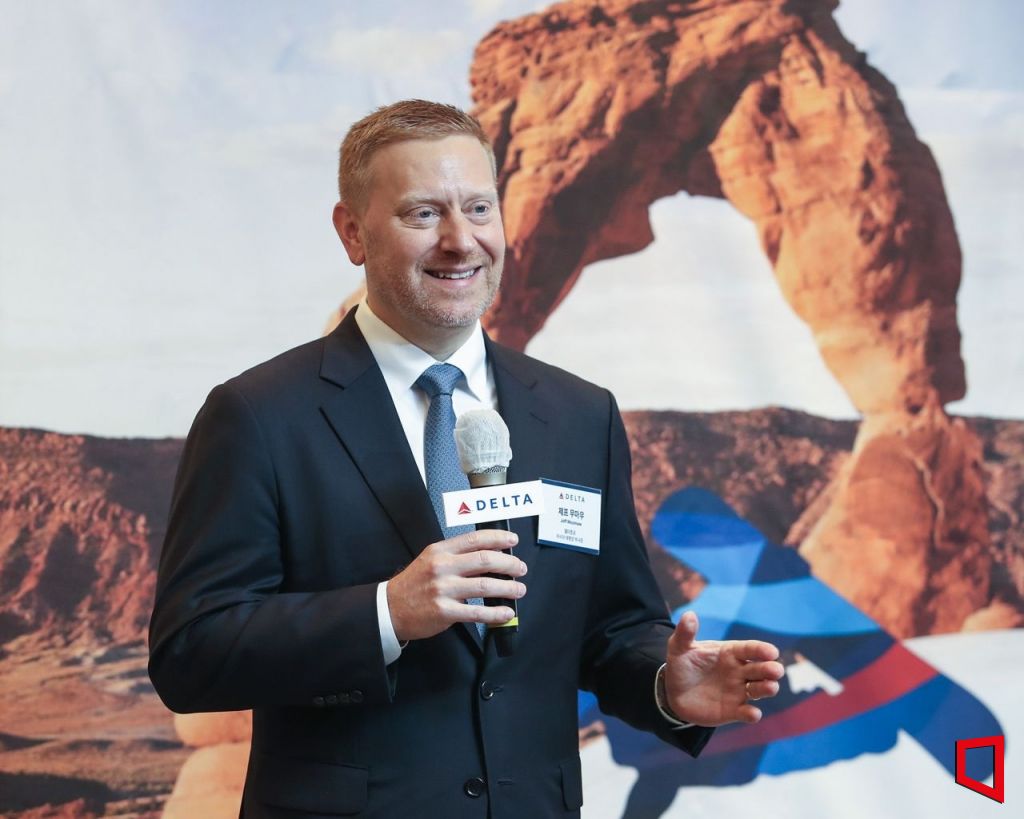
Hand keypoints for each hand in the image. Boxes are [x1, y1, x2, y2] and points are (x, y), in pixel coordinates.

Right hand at [388, 529, 526, 641]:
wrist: (390, 608)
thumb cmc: (413, 584)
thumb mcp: (431, 559)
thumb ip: (456, 556)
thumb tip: (489, 556)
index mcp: (441, 550)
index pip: (475, 539)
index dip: (499, 538)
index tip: (513, 540)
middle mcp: (443, 567)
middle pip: (485, 559)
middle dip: (509, 563)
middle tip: (520, 568)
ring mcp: (443, 589)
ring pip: (485, 585)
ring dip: (508, 588)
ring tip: (519, 589)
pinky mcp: (444, 611)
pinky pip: (477, 612)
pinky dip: (496, 613)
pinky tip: (506, 612)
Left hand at [663, 611, 783, 725]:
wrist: (674, 693)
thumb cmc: (682, 666)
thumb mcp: (679, 648)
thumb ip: (685, 633)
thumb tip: (688, 615)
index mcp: (730, 653)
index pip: (749, 649)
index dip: (761, 650)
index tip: (772, 652)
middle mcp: (739, 671)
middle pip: (760, 669)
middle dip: (770, 669)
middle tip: (776, 670)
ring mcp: (738, 691)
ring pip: (759, 689)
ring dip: (767, 688)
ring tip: (771, 687)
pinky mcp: (734, 710)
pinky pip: (746, 712)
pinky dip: (752, 714)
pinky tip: (753, 714)